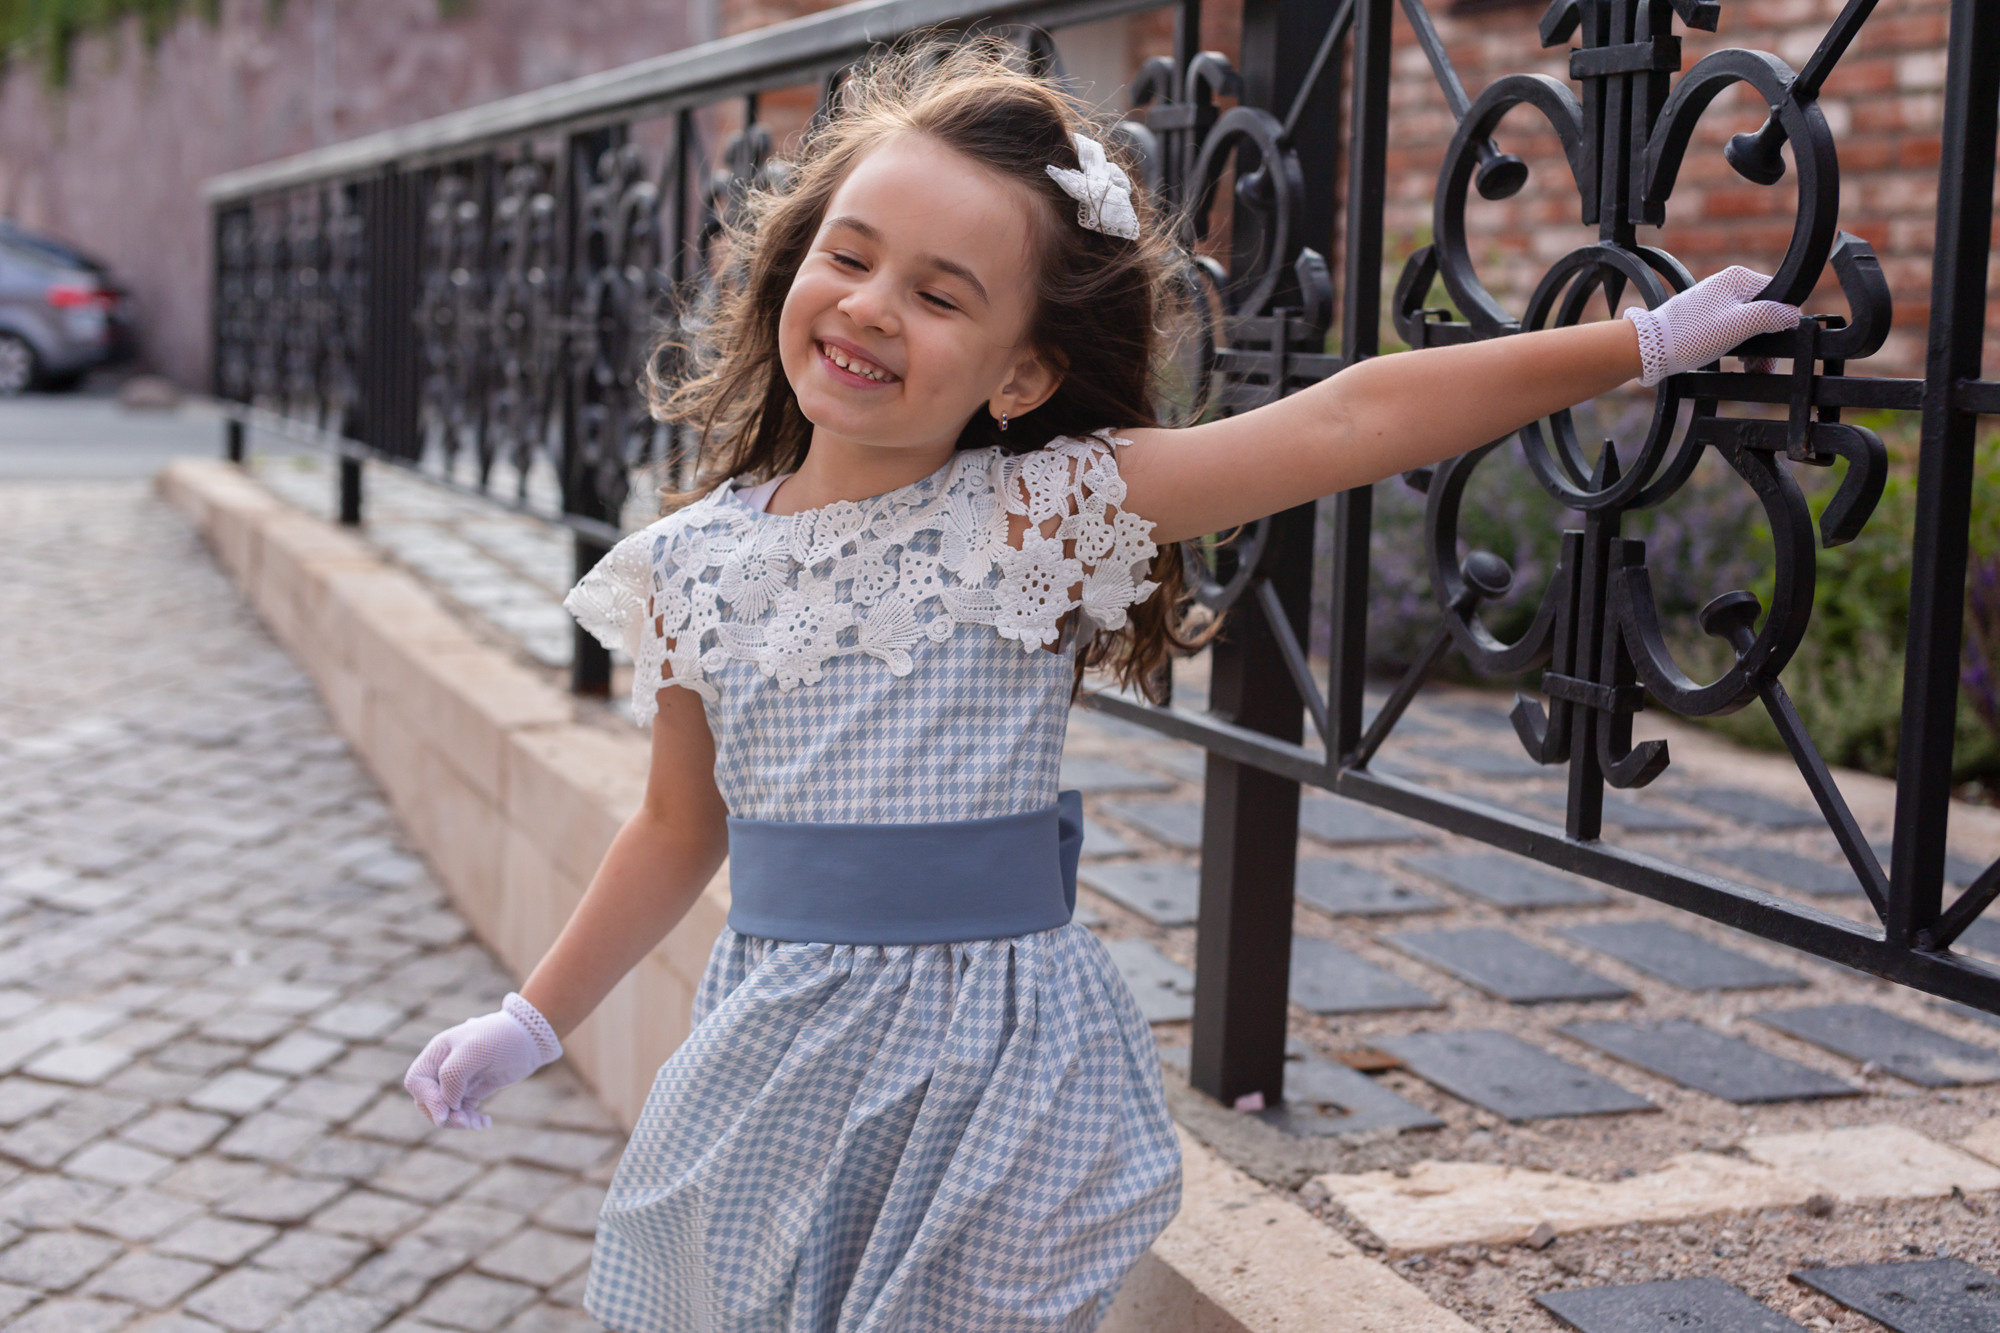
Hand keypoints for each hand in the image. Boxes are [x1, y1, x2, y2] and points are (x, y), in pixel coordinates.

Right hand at [403, 992, 562, 1129]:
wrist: (531, 1037)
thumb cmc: (502, 1038)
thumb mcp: (474, 1051)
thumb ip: (452, 1075)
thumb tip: (447, 1105)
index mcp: (437, 1053)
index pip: (417, 1082)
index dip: (428, 1100)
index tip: (446, 1113)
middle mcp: (442, 1067)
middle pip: (428, 1100)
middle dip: (444, 1115)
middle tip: (467, 1123)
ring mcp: (457, 1080)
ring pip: (444, 1110)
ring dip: (458, 1120)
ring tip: (480, 1123)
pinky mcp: (472, 1090)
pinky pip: (461, 1111)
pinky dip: (470, 1119)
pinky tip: (485, 1122)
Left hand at [1624, 266, 1800, 385]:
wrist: (1648, 349)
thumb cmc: (1691, 335)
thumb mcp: (1738, 325)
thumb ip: (1770, 316)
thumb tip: (1794, 313)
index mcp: (1739, 278)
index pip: (1779, 296)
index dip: (1781, 323)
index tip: (1776, 347)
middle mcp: (1728, 284)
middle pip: (1764, 312)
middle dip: (1766, 341)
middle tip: (1761, 367)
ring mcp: (1716, 300)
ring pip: (1749, 324)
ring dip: (1754, 347)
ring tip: (1749, 368)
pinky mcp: (1706, 316)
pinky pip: (1733, 329)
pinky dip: (1738, 346)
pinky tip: (1737, 361)